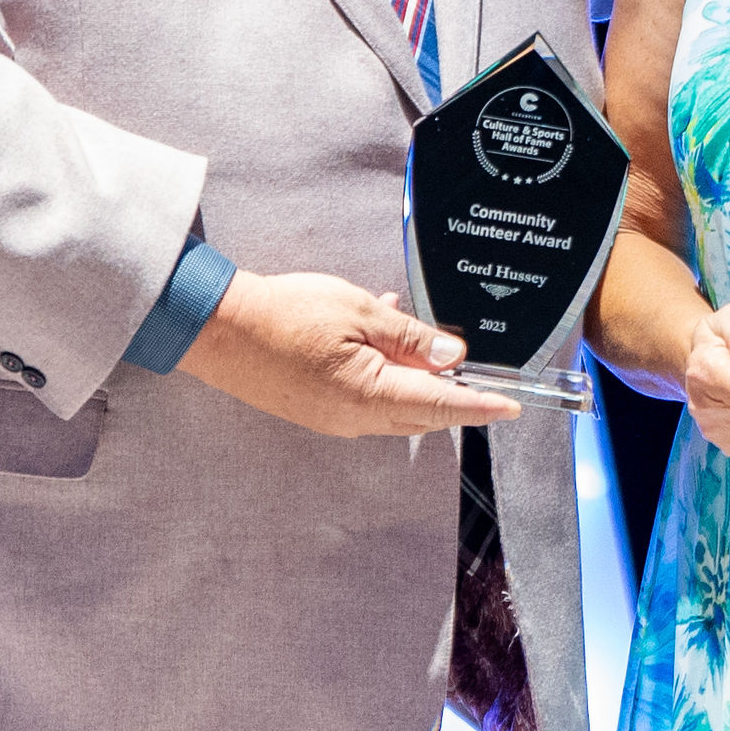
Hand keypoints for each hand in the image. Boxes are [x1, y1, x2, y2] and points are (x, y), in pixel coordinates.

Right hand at [178, 270, 521, 437]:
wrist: (218, 329)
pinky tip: (385, 342)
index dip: (480, 405)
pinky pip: (367, 399)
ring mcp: (333, 418)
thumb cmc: (284, 314)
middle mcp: (354, 418)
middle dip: (454, 396)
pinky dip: (388, 378)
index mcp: (369, 396)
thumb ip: (410, 337)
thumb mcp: (359, 312)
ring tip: (429, 347)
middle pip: (421, 412)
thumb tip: (452, 357)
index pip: (441, 405)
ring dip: (418, 382)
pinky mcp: (317, 410)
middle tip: (483, 377)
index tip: (511, 407)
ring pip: (395, 407)